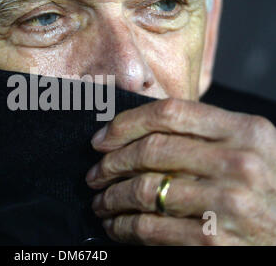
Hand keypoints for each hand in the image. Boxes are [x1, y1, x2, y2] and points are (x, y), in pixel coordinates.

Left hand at [86, 98, 275, 244]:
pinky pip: (150, 228)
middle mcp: (238, 163)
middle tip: (95, 173)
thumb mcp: (250, 149)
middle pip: (151, 150)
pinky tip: (116, 226)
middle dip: (111, 163)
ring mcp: (227, 204)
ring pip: (144, 190)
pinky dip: (123, 227)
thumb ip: (206, 134)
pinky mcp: (214, 241)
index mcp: (245, 131)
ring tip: (101, 201)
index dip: (126, 123)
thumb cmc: (269, 189)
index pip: (170, 112)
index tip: (102, 138)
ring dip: (112, 197)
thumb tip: (140, 132)